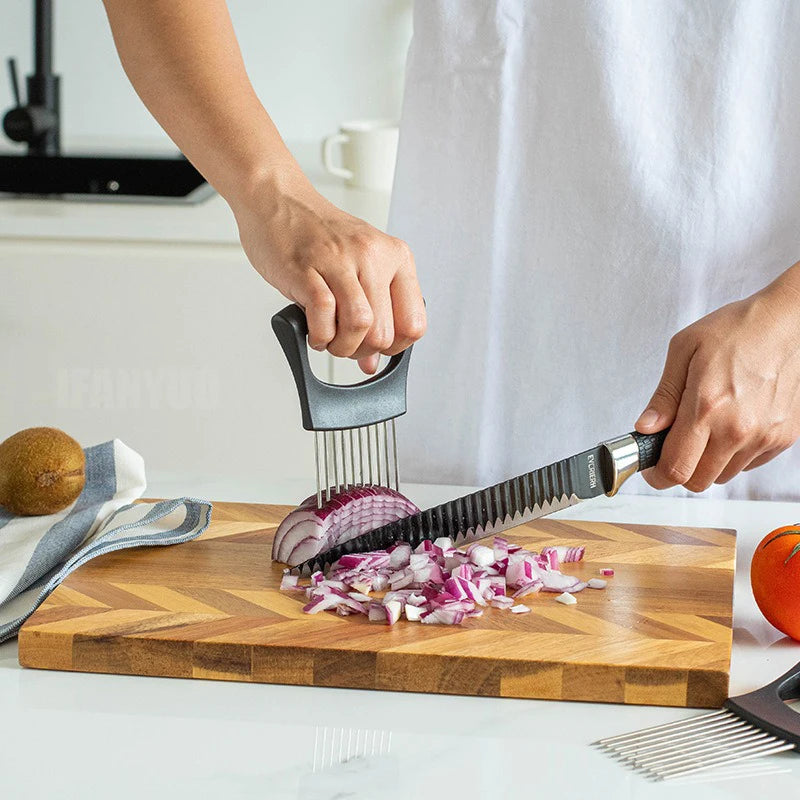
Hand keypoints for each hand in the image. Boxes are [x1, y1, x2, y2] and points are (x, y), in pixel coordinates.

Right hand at [232, 167, 425, 372]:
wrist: (277, 199)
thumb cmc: (315, 233)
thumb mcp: (356, 268)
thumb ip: (372, 313)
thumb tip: (373, 362)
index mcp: (395, 257)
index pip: (414, 323)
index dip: (395, 348)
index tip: (375, 348)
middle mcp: (373, 256)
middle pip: (386, 332)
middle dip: (363, 351)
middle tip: (346, 344)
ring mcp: (342, 261)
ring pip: (362, 326)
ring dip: (343, 347)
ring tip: (330, 339)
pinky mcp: (309, 269)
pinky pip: (325, 314)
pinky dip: (320, 335)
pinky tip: (314, 331)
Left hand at [635, 265, 799, 490]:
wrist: (788, 322)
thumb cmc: (737, 330)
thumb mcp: (684, 351)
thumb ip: (663, 397)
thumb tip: (645, 428)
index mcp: (707, 407)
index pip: (675, 468)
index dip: (657, 475)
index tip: (651, 468)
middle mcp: (738, 428)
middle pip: (698, 481)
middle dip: (680, 469)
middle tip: (675, 446)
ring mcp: (764, 436)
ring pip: (724, 475)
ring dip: (708, 460)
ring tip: (707, 427)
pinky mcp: (783, 437)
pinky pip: (749, 464)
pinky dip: (734, 453)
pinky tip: (731, 424)